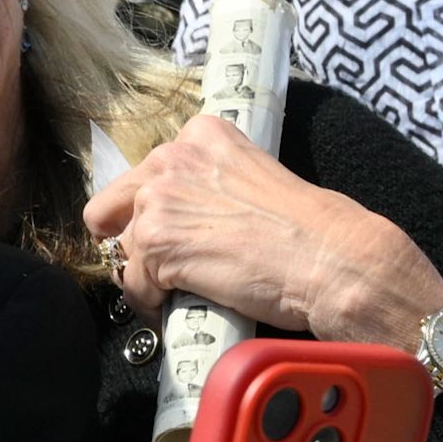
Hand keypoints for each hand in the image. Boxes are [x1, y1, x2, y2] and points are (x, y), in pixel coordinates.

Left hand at [85, 114, 442, 342]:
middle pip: (111, 208)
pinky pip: (133, 285)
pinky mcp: (157, 242)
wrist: (331, 258)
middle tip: (162, 268)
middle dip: (131, 242)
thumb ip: (210, 185)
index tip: (172, 234)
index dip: (151, 212)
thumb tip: (185, 216)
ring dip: (147, 277)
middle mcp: (172, 157)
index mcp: (200, 135)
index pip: (143, 174)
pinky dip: (153, 303)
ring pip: (123, 251)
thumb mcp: (253, 179)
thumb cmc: (310, 229)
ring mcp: (159, 198)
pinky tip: (182, 306)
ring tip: (183, 292)